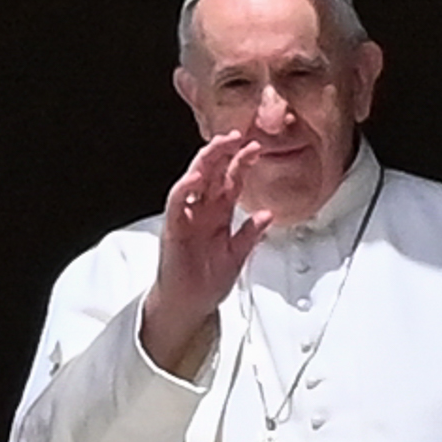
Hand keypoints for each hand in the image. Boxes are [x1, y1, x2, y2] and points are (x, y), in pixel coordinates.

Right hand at [139, 128, 272, 372]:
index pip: (230, 180)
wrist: (190, 306)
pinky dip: (185, 188)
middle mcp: (201, 211)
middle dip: (223, 151)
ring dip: (206, 161)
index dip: (242, 163)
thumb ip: (251, 234)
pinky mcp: (174, 229)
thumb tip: (268, 214)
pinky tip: (197, 177)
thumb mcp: (237, 255)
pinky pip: (177, 203)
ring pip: (194, 180)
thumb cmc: (207, 281)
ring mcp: (186, 217)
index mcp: (217, 214)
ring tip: (219, 145)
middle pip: (212, 173)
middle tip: (238, 135)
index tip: (256, 147)